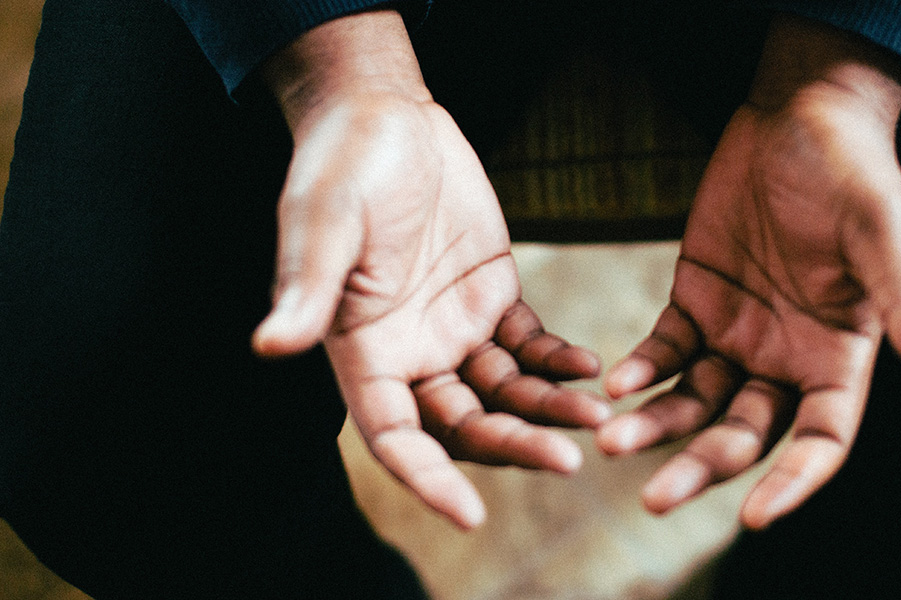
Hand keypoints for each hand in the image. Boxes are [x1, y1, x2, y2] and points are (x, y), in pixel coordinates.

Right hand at [251, 11, 608, 528]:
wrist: (387, 116)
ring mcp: (454, 328)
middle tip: (568, 462)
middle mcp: (410, 353)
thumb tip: (271, 344)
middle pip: (463, 426)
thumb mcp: (324, 220)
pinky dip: (558, 361)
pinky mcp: (492, 296)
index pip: (393, 436)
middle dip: (513, 447)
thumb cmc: (342, 164)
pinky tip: (591, 367)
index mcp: (362, 350)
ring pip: (505, 393)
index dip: (427, 479)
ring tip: (600, 416)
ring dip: (549, 409)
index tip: (470, 515)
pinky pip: (530, 345)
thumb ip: (310, 287)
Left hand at [597, 17, 900, 529]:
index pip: (821, 439)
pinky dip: (642, 369)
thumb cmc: (856, 173)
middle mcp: (788, 358)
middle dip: (701, 467)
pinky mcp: (696, 301)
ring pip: (695, 401)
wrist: (802, 116)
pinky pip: (666, 350)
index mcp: (841, 355)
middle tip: (653, 497)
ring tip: (612, 440)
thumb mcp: (884, 233)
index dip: (793, 481)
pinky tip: (616, 383)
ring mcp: (739, 334)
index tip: (754, 516)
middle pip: (744, 433)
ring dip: (657, 424)